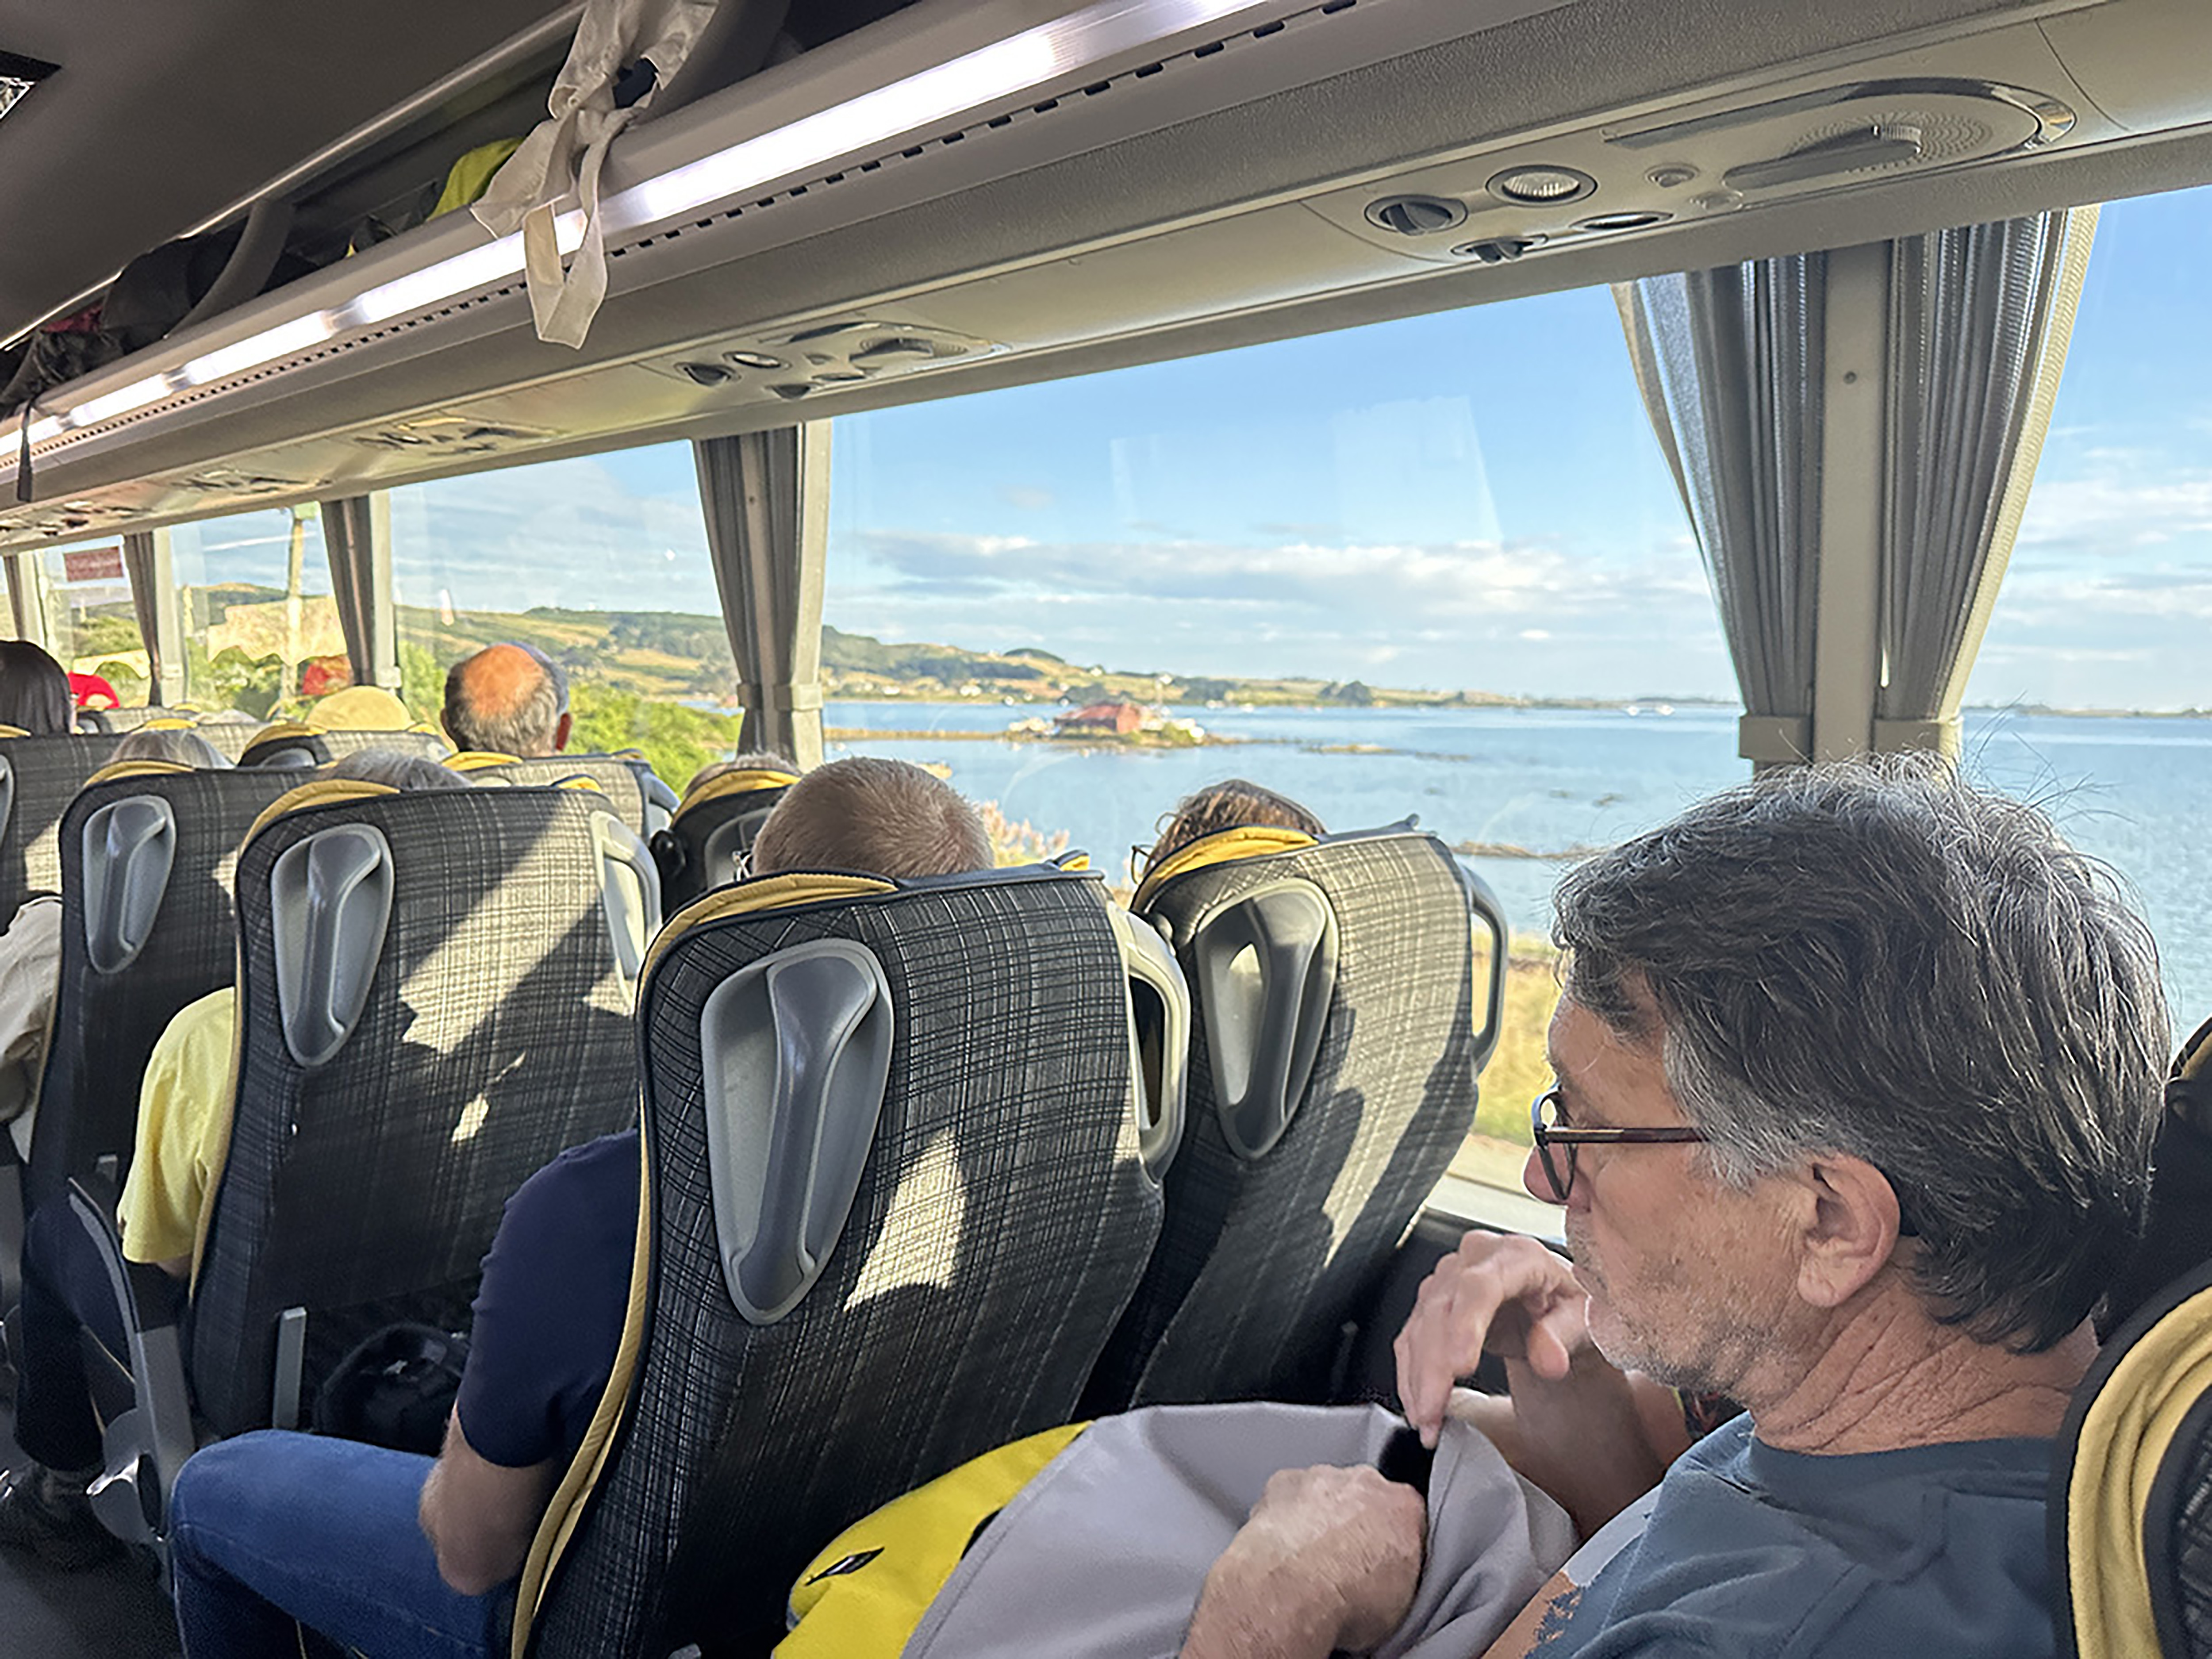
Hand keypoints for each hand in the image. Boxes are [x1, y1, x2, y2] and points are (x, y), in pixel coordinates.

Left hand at [1184, 1465, 1426, 1658]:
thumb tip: (1389, 1589)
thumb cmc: (1347, 1602)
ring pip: (1326, 1493)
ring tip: (1310, 1563)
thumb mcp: (1401, 1606)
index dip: (1394, 1544)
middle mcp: (1365, 1484)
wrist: (1293, 1592)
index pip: (1408, 1517)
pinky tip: (1283, 1551)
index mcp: (1404, 1508)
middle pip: (1366, 1498)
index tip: (1383, 1566)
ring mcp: (1323, 1479)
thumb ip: (1401, 1576)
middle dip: (1356, 1525)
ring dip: (1320, 1519)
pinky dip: (1286, 1518)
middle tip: (1344, 1565)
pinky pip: (1288, 1496)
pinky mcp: (1283, 1483)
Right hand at [1394, 1231, 1590, 1446]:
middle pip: (1441, 1310)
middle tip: (1434, 1413)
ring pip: (1420, 1326)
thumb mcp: (1585, 1317)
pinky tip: (1418, 1405)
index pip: (1480, 1287)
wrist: (1557, 1301)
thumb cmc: (1571, 1304)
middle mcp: (1476, 1259)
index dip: (1465, 1326)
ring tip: (1426, 1422)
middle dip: (1433, 1368)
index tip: (1460, 1366)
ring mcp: (1450, 1279)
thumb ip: (1565, 1334)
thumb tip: (1549, 1359)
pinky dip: (1412, 1375)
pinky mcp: (1434, 1301)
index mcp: (1517, 1256)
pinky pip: (1412, 1338)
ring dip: (1418, 1378)